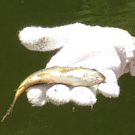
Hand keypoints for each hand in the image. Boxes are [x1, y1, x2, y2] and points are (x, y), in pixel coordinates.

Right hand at [18, 23, 134, 106]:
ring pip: (85, 95)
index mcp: (58, 73)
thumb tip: (22, 35)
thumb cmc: (85, 40)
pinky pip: (109, 88)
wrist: (112, 41)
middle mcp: (73, 83)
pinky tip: (109, 90)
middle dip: (59, 96)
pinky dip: (109, 90)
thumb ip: (47, 38)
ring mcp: (91, 84)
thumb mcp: (66, 35)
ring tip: (85, 99)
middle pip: (62, 94)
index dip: (37, 93)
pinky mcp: (109, 80)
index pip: (43, 87)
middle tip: (56, 96)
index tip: (32, 96)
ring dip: (83, 97)